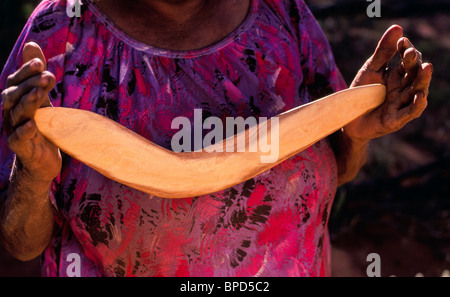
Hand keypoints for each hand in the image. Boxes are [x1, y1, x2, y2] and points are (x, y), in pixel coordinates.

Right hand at [1, 42, 60, 181]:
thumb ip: (36, 74)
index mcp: (15, 99)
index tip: (40, 62)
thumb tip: (30, 43)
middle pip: (14, 95)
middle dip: (29, 83)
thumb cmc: (41, 124)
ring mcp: (14, 130)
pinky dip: (24, 131)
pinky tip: (31, 125)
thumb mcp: (40, 97)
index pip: (16, 81)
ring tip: (39, 93)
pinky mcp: (21, 148)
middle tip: (48, 75)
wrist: (41, 158)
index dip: (26, 71)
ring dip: (28, 103)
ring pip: (16, 114)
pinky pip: (18, 139)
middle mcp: (11, 112)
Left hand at [344, 25, 432, 142]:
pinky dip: (416, 105)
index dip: (406, 50)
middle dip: (414, 63)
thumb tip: (397, 27)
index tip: (401, 41)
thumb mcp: (370, 70)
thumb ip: (383, 52)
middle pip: (414, 75)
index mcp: (398, 75)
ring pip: (416, 91)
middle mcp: (403, 89)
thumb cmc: (360, 93)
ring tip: (426, 67)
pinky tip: (420, 95)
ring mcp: (401, 105)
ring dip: (422, 80)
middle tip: (410, 52)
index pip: (408, 60)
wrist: (346, 118)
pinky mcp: (396, 120)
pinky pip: (410, 112)